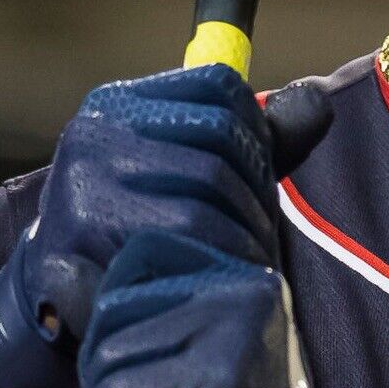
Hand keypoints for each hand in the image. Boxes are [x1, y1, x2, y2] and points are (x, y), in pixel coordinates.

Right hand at [0, 65, 328, 387]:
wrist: (71, 300)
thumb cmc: (146, 225)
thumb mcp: (199, 171)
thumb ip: (258, 138)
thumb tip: (317, 101)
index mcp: (119, 104)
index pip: (218, 87)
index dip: (255, 129)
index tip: (256, 170)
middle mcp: (95, 133)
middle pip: (220, 139)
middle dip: (255, 187)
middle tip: (257, 228)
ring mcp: (84, 184)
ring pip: (208, 192)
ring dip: (244, 230)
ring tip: (244, 257)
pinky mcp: (85, 239)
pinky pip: (184, 240)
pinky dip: (218, 260)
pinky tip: (221, 277)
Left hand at [73, 230, 388, 387]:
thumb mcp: (236, 350)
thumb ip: (192, 316)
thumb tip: (102, 291)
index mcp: (250, 283)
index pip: (149, 254)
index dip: (114, 300)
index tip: (115, 345)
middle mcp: (244, 298)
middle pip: (118, 308)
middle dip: (99, 360)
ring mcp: (230, 341)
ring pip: (110, 354)